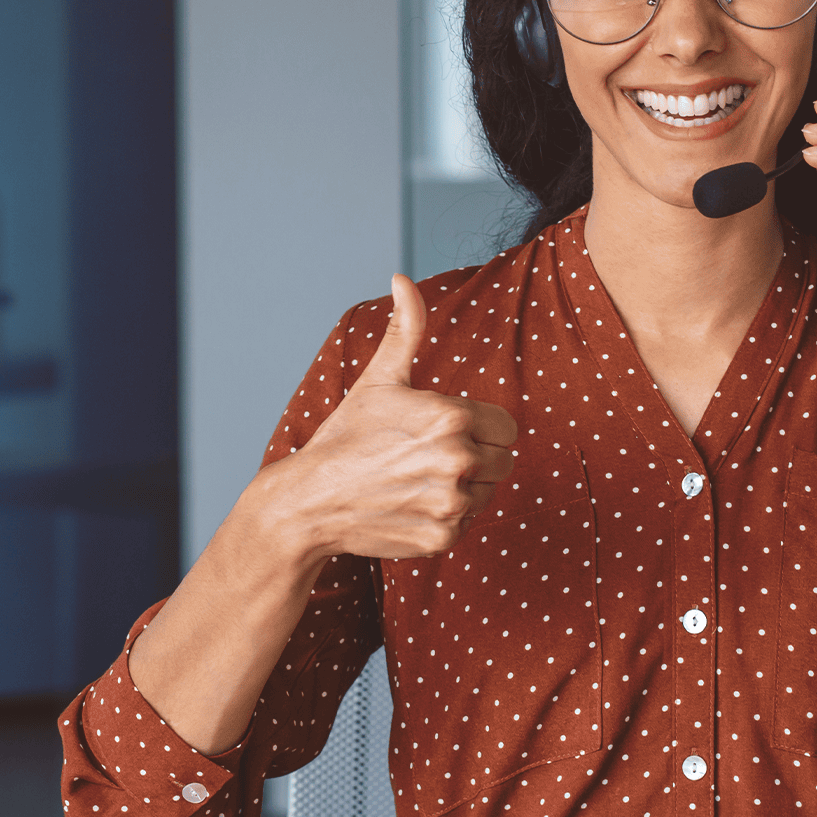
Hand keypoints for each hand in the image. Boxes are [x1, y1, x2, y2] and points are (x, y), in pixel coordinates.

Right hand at [252, 274, 519, 560]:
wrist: (309, 502)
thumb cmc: (346, 435)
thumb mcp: (379, 379)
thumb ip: (406, 329)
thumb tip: (402, 277)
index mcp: (453, 416)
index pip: (507, 427)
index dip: (480, 428)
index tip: (445, 431)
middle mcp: (458, 461)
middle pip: (502, 461)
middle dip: (474, 457)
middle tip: (425, 457)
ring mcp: (451, 504)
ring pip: (487, 493)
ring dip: (462, 488)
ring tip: (416, 480)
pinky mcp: (443, 539)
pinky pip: (468, 524)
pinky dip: (446, 518)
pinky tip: (411, 505)